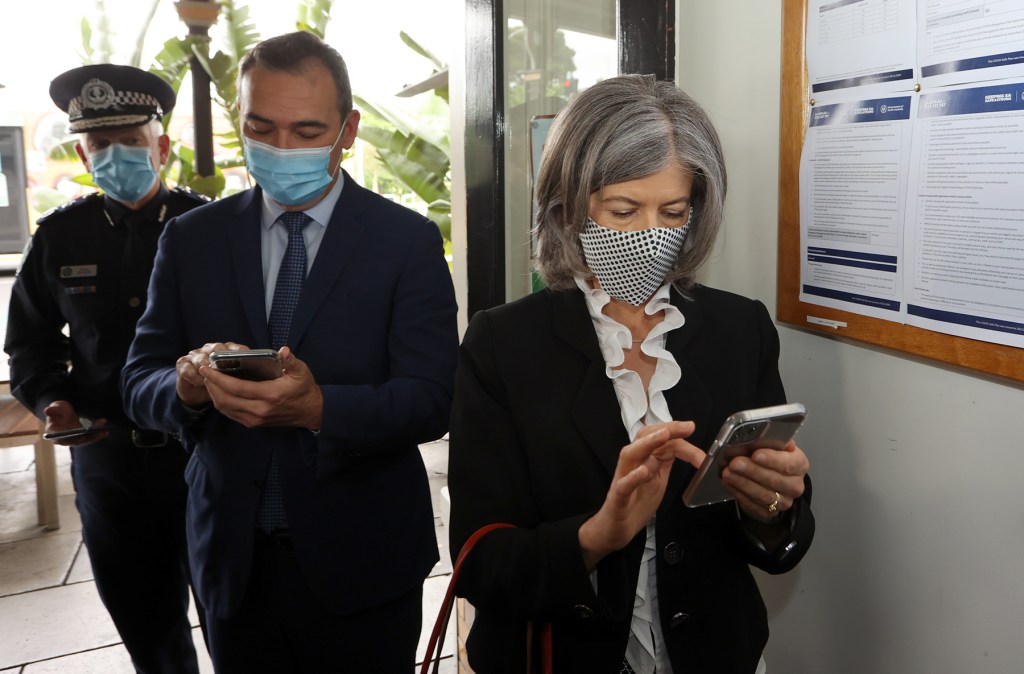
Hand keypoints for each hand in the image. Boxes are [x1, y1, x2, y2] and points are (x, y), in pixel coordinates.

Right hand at [43, 400, 110, 445]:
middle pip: (76, 441)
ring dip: (95, 436)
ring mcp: (73, 439)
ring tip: (105, 431)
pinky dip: (97, 435)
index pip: (61, 438)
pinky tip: (106, 432)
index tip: (81, 436)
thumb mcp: (55, 407)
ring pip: (85, 440)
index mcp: (54, 433)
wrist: (62, 412)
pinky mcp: (81, 437)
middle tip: (99, 432)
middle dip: (88, 437)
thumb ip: (53, 409)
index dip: (70, 439)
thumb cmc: (57, 409)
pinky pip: (89, 437)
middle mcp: (64, 439)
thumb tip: (47, 410)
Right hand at [176, 341, 249, 408]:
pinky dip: (195, 376)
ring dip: (207, 369)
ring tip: (211, 378)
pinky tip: (200, 383)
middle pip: (216, 348)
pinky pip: (188, 369)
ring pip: (201, 358)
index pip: (234, 347)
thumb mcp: (231, 380)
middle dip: (221, 357)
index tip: (244, 356)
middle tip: (224, 366)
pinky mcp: (182, 364)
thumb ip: (241, 376)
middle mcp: (210, 349)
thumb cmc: (218, 384)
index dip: (239, 351)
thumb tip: (256, 378)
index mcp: (226, 351)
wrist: (196, 392)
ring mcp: (195, 355)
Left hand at [198, 347, 323, 429]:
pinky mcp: (253, 423)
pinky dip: (220, 402)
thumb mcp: (301, 372)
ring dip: (213, 394)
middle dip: (211, 385)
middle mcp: (259, 410)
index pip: (237, 388)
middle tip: (205, 371)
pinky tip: (218, 391)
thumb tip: (284, 351)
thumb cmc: (304, 389)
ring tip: (209, 379)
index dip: (218, 378)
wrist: (310, 412)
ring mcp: (255, 419)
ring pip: (225, 408)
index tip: (207, 368)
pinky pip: (230, 413)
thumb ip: (291, 361)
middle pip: (225, 399)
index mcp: (270, 395)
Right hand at [578, 421, 704, 569]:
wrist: (615, 529)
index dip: (676, 433)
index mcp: (643, 459)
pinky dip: (633, 477)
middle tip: (686, 427)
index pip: (659, 440)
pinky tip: (643, 471)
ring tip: (664, 436)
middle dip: (666, 430)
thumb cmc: (635, 503)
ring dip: (648, 443)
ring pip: (630, 454)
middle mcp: (631, 464)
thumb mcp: (657, 479)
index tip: (691, 428)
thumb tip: (682, 445)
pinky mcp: (617, 499)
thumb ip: (665, 462)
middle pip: (643, 438)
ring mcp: (622, 480)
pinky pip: (623, 486)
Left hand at [721, 440, 808, 523]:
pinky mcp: (770, 512)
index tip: (756, 454)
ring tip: (728, 473)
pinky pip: (753, 505)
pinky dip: (739, 493)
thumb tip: (764, 435)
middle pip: (774, 480)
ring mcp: (784, 501)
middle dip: (752, 470)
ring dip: (743, 483)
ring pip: (763, 494)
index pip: (789, 463)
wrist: (773, 482)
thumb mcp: (773, 446)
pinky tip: (729, 484)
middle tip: (735, 462)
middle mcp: (795, 484)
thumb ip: (768, 440)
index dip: (772, 459)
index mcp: (799, 464)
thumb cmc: (772, 460)